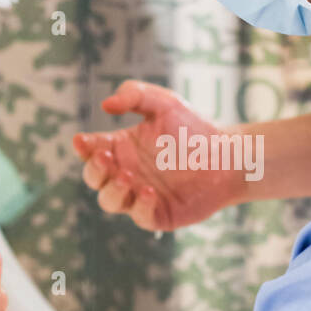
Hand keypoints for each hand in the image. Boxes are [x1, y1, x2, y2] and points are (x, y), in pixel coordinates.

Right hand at [72, 80, 241, 230]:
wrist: (228, 154)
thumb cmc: (194, 127)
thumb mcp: (164, 102)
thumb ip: (134, 94)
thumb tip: (105, 105)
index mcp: (121, 148)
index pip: (91, 151)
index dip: (83, 148)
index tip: (82, 140)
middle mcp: (126, 174)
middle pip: (94, 179)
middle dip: (94, 170)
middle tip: (106, 158)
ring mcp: (140, 197)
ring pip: (110, 202)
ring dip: (112, 191)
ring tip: (126, 176)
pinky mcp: (160, 214)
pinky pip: (142, 217)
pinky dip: (141, 206)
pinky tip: (149, 190)